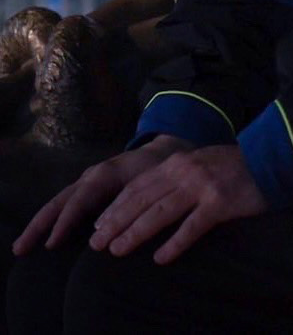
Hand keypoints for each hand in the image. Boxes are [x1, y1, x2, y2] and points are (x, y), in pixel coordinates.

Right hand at [13, 134, 189, 254]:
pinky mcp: (89, 188)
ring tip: (22, 247)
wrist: (165, 150)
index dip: (65, 223)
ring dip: (41, 224)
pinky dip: (53, 219)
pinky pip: (66, 204)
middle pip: (60, 201)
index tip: (51, 244)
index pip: (79, 200)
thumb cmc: (160, 168)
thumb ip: (131, 201)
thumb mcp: (150, 182)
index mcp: (104, 174)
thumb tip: (110, 230)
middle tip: (20, 249)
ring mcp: (87, 181)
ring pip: (59, 202)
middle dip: (39, 225)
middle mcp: (91, 176)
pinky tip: (43, 238)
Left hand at [88, 144, 266, 264]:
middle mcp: (186, 171)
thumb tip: (150, 199)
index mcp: (180, 161)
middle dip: (116, 221)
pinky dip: (174, 243)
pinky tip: (160, 258)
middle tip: (97, 243)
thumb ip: (179, 175)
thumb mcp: (202, 162)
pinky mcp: (220, 202)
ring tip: (117, 250)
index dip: (116, 205)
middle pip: (142, 199)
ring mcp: (203, 186)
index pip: (139, 185)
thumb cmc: (237, 165)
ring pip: (159, 212)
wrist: (273, 158)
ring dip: (135, 232)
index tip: (99, 224)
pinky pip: (192, 226)